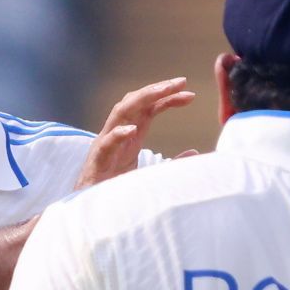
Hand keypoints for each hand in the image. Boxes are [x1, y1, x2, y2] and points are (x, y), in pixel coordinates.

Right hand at [74, 77, 197, 188]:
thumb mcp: (152, 172)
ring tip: (161, 92)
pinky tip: (133, 130)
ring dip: (140, 100)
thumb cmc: (120, 187)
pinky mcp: (97, 161)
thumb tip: (195, 153)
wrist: (94, 207)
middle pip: (135, 102)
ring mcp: (106, 144)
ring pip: (119, 113)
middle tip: (179, 82)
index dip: (168, 98)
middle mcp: (118, 133)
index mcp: (131, 134)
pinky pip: (106, 143)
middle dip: (156, 89)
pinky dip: (118, 135)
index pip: (149, 108)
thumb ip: (172, 162)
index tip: (190, 94)